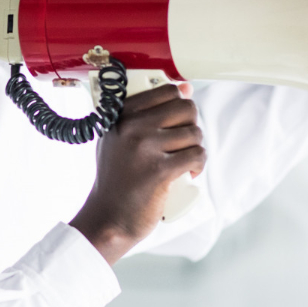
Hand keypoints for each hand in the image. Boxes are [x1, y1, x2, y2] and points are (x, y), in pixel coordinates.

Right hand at [70, 84, 203, 264]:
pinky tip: (189, 173)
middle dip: (191, 127)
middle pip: (186, 108)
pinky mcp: (159, 170)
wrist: (108, 218)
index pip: (168, 91)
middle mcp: (131, 127)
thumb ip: (146, 113)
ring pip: (194, 133)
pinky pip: (197, 155)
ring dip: (196, 148)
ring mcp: (144, 148)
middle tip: (181, 146)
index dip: (180, 107)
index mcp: (121, 115)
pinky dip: (199, 165)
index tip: (175, 125)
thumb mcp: (120, 139)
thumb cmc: (117, 179)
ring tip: (183, 163)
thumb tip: (186, 88)